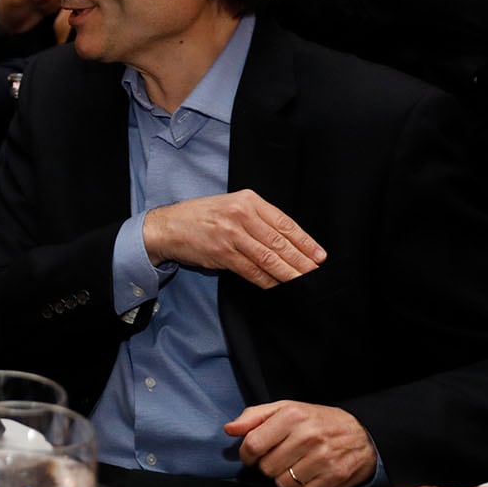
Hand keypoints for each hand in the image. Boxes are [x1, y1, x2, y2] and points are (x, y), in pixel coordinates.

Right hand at [140, 190, 325, 286]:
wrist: (168, 226)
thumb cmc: (201, 216)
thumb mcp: (231, 206)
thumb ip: (257, 219)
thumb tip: (288, 242)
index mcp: (247, 201)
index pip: (284, 223)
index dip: (305, 241)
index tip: (319, 255)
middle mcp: (240, 215)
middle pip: (279, 241)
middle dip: (301, 260)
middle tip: (316, 272)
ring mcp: (231, 235)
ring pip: (268, 258)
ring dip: (288, 273)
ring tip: (303, 282)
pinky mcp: (222, 254)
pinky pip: (251, 270)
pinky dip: (266, 280)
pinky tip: (277, 285)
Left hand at [224, 400, 376, 486]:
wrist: (363, 434)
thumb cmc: (318, 421)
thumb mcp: (286, 409)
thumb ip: (255, 417)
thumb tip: (230, 429)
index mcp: (292, 416)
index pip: (253, 445)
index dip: (247, 454)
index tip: (252, 455)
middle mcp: (308, 437)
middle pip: (266, 468)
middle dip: (268, 466)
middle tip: (280, 459)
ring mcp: (323, 459)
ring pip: (283, 484)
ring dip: (285, 480)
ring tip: (296, 467)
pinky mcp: (335, 478)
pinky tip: (310, 478)